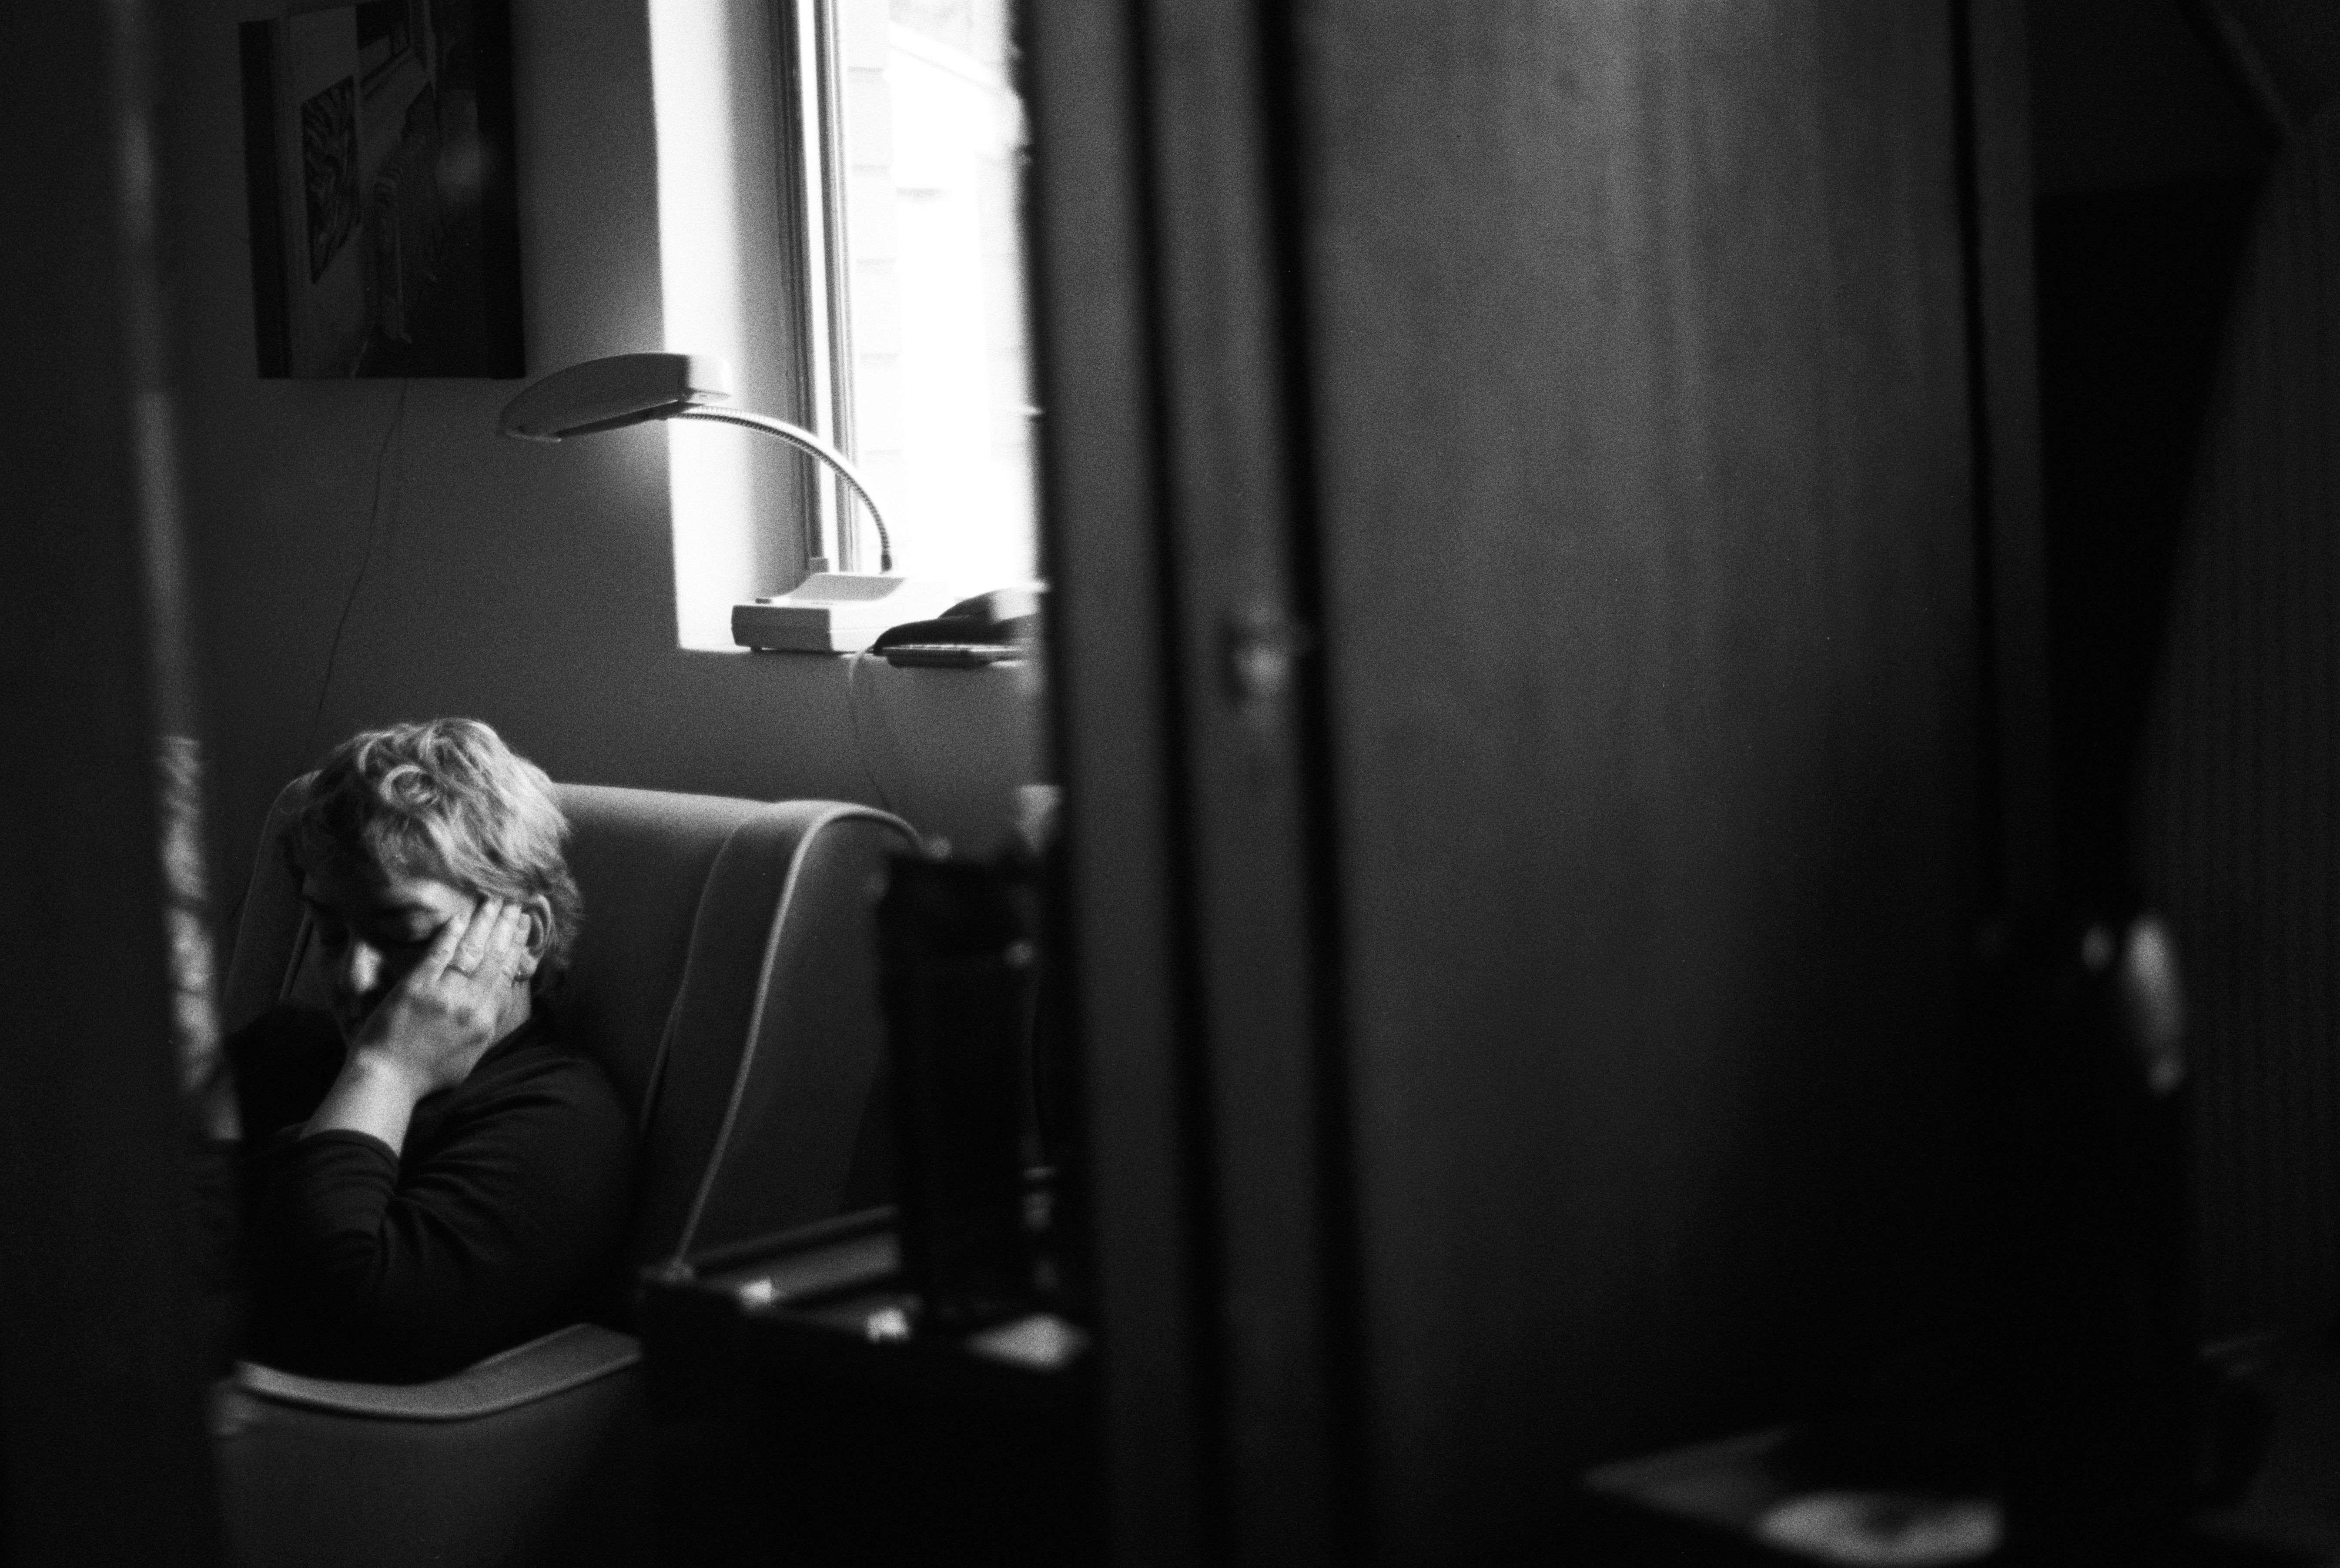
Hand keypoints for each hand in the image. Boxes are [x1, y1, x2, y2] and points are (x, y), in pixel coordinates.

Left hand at [345, 898, 531, 1098]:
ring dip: (485, 922)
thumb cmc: (426, 1076)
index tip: (525, 927)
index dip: (517, 948)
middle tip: (516, 904)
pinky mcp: (417, 986)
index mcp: (485, 1022)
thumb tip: (494, 1002)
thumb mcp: (469, 1056)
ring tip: (495, 901)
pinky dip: (451, 933)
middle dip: (506, 927)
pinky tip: (460, 916)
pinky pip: (439, 953)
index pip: (506, 976)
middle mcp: (470, 1005)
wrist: (387, 1080)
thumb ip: (483, 1026)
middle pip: (494, 957)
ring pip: (472, 950)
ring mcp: (444, 994)